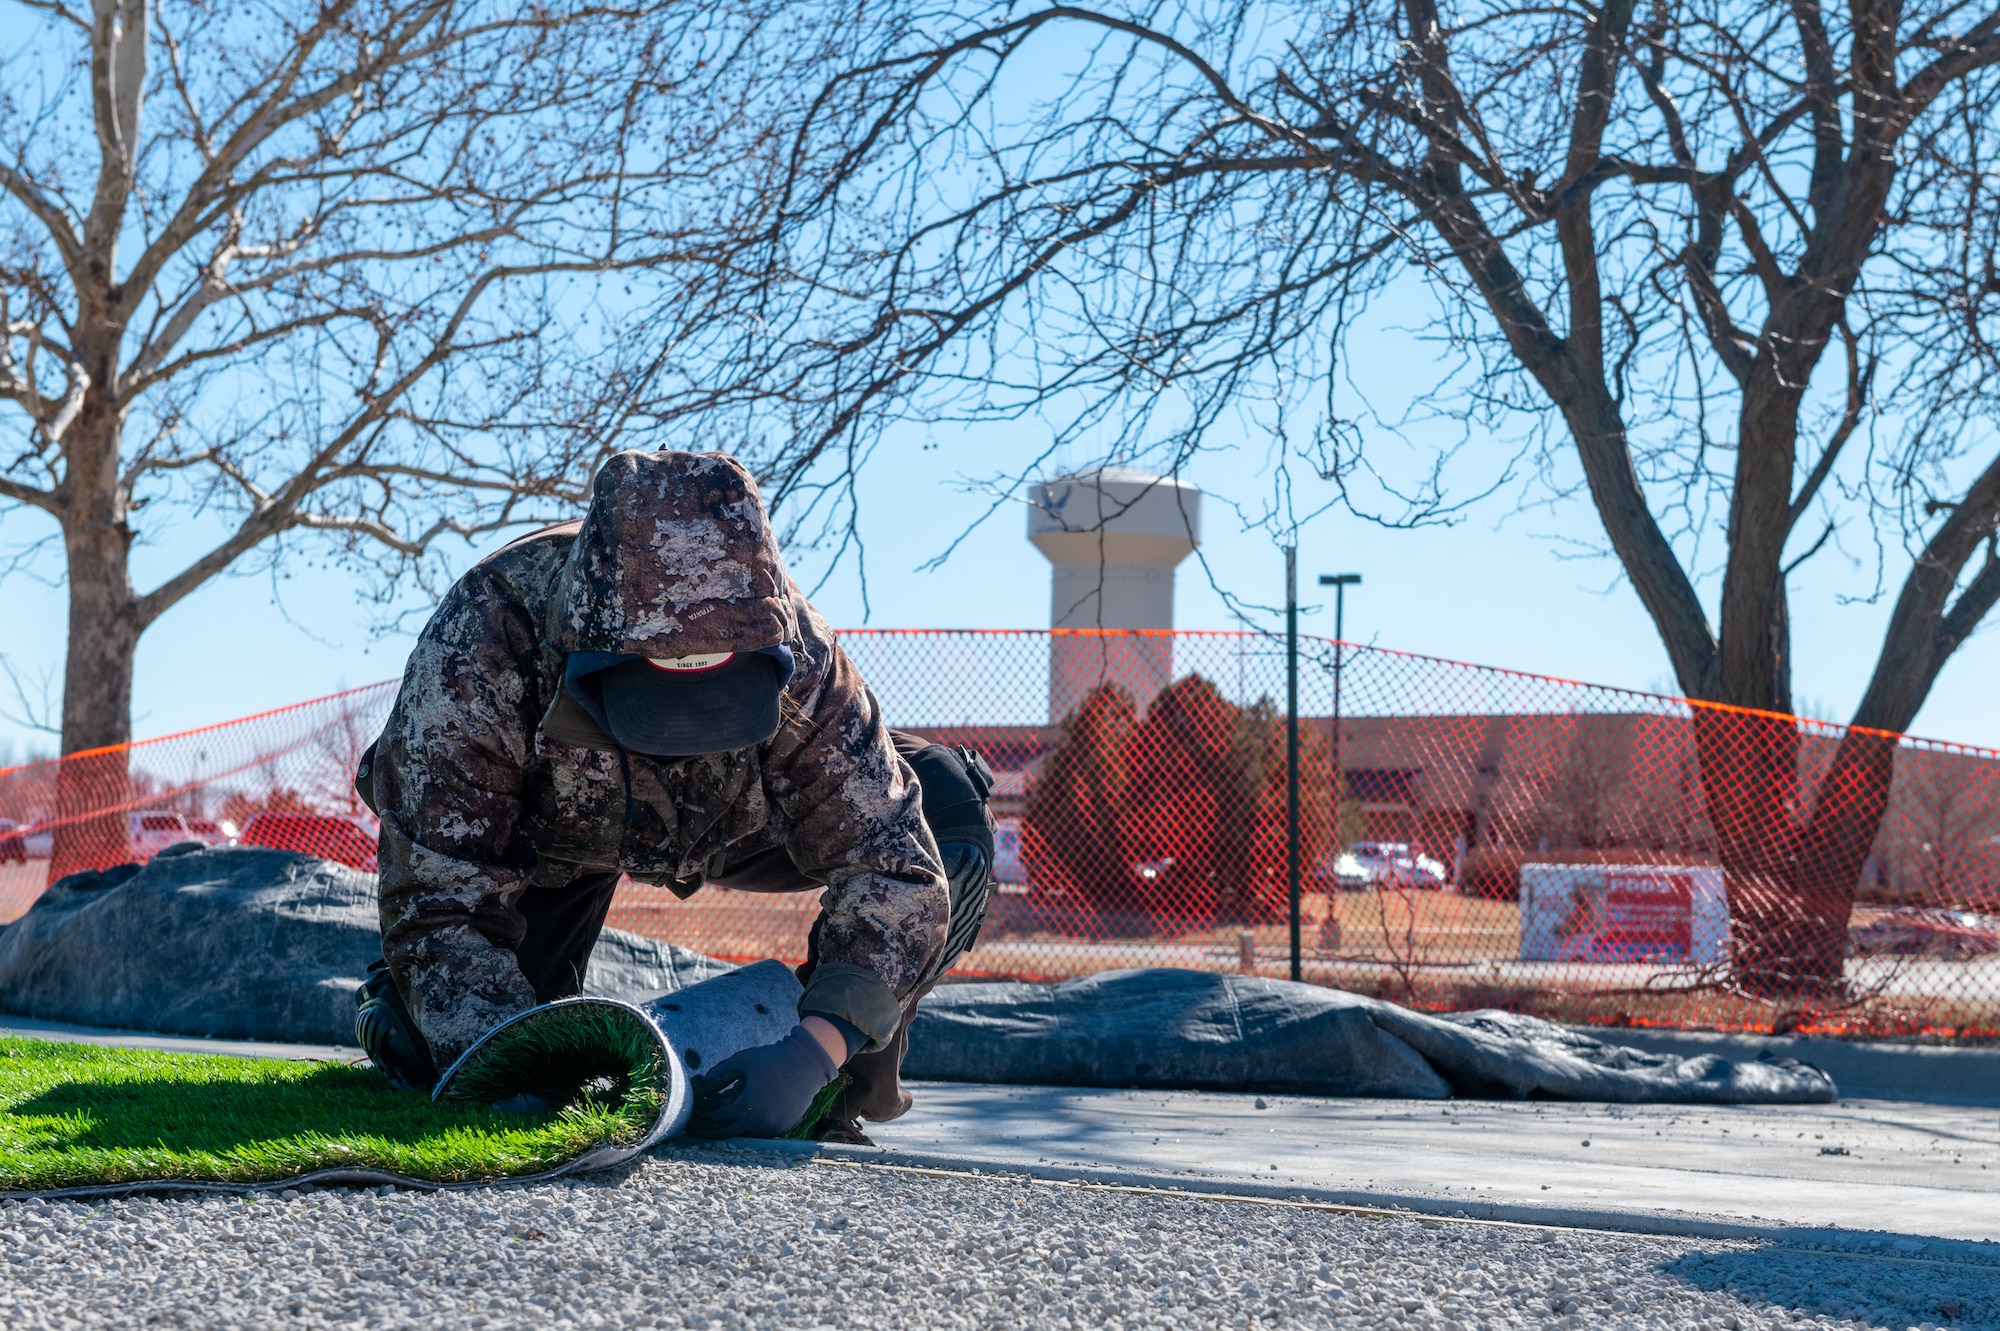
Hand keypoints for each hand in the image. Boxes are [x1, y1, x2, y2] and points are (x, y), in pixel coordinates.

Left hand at [684, 1025, 838, 1138]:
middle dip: (706, 1130)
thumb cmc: (771, 1058)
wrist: (807, 1064)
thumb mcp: (741, 1060)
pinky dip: (746, 1126)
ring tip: (713, 1122)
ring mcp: (771, 1128)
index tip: (691, 1111)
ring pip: (741, 1134)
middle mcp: (758, 1122)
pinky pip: (757, 1132)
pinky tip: (737, 1119)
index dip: (700, 1113)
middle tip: (693, 1127)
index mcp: (746, 1105)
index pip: (714, 1116)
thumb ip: (718, 1074)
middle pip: (724, 1133)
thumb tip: (699, 1084)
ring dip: (727, 1128)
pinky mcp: (781, 1129)